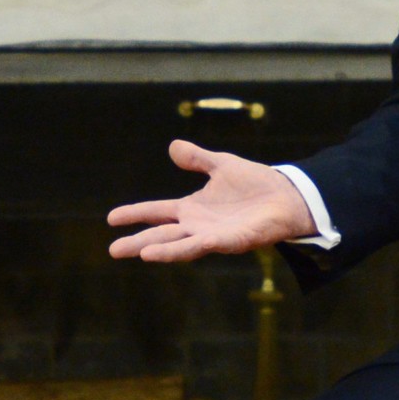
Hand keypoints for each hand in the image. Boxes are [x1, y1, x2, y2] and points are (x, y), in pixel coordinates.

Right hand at [107, 140, 315, 262]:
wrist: (287, 195)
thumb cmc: (256, 183)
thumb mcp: (221, 164)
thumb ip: (197, 158)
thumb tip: (173, 146)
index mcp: (193, 208)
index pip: (157, 212)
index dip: (135, 213)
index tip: (111, 218)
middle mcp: (198, 225)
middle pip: (162, 234)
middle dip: (138, 242)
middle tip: (112, 250)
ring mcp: (213, 235)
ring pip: (180, 245)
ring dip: (160, 250)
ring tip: (139, 253)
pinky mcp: (230, 241)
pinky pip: (203, 246)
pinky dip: (184, 250)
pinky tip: (172, 252)